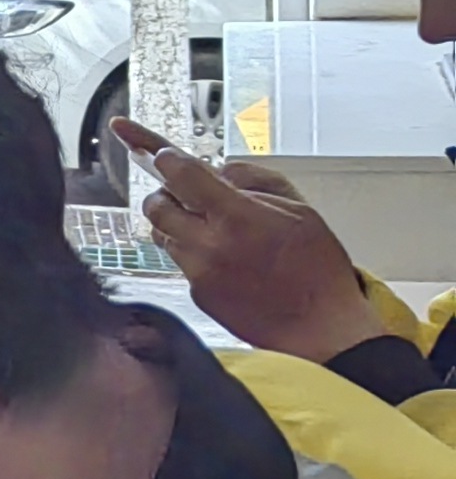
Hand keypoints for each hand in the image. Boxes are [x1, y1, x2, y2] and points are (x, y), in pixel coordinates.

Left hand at [112, 118, 388, 362]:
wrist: (322, 327)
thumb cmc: (317, 268)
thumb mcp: (300, 209)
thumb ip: (255, 180)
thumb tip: (219, 170)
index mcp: (236, 216)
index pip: (179, 173)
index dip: (164, 157)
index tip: (158, 152)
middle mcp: (209, 244)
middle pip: (156, 205)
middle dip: (166, 194)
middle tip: (189, 195)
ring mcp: (199, 272)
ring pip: (164, 234)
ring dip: (179, 225)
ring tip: (216, 231)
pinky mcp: (196, 295)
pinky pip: (180, 262)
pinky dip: (193, 253)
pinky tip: (227, 261)